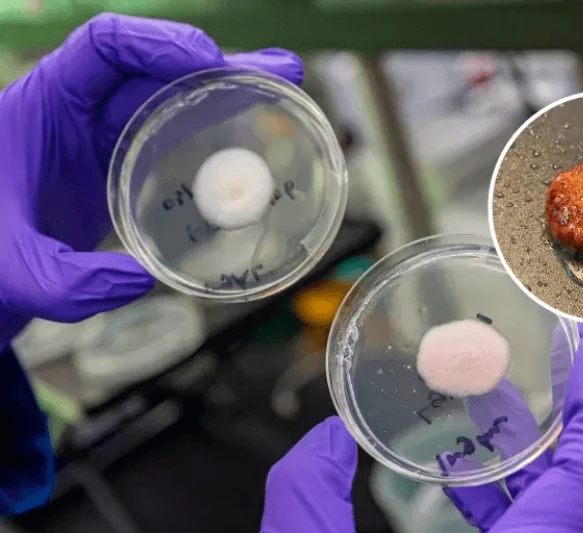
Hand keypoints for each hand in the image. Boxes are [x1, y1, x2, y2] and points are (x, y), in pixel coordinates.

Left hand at [0, 13, 302, 349]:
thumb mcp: (10, 271)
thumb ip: (64, 283)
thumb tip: (138, 280)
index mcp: (44, 105)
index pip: (104, 45)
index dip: (158, 43)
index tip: (208, 65)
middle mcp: (80, 110)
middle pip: (156, 69)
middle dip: (220, 68)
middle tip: (280, 74)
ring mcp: (104, 137)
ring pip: (173, 100)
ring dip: (230, 95)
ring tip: (285, 95)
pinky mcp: (124, 166)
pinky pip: (176, 138)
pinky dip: (218, 136)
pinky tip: (254, 145)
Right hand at [259, 325, 582, 532]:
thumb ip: (302, 507)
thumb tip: (318, 444)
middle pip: (582, 488)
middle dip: (576, 412)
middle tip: (564, 352)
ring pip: (558, 510)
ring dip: (538, 448)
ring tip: (505, 394)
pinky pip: (531, 530)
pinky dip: (511, 493)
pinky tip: (469, 470)